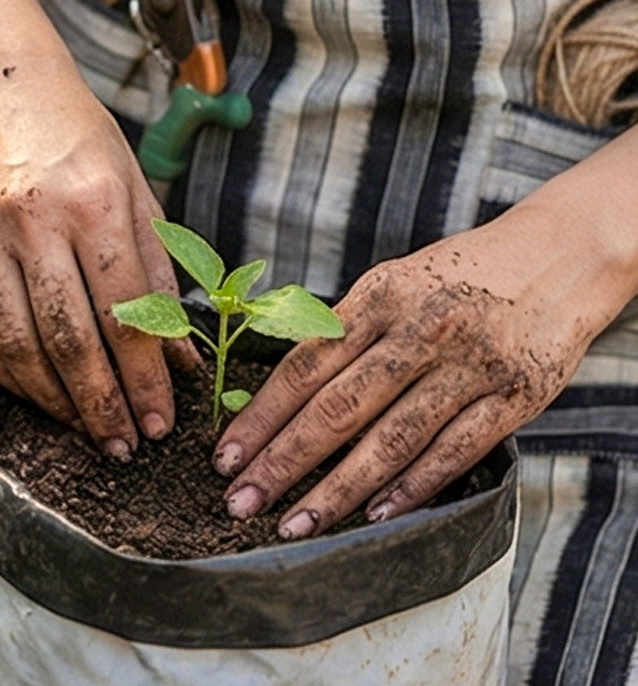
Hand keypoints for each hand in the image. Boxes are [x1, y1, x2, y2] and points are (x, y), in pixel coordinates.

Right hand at [0, 50, 197, 457]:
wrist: (2, 88)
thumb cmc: (82, 138)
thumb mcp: (136, 189)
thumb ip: (159, 275)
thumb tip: (180, 358)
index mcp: (93, 200)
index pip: (125, 312)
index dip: (145, 378)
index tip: (161, 421)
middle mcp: (33, 218)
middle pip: (69, 338)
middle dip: (102, 404)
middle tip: (124, 444)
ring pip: (17, 344)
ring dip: (54, 401)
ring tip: (85, 428)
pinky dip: (7, 373)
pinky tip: (37, 394)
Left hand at [212, 188, 637, 537]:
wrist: (556, 257)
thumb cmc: (457, 275)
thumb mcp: (395, 281)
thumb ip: (347, 327)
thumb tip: (285, 388)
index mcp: (380, 295)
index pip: (306, 364)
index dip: (262, 415)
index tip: (226, 456)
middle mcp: (420, 328)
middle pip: (338, 406)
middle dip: (282, 460)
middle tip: (240, 501)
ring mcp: (470, 364)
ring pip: (391, 438)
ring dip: (338, 489)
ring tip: (296, 523)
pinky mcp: (513, 396)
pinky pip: (454, 451)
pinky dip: (412, 487)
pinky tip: (374, 515)